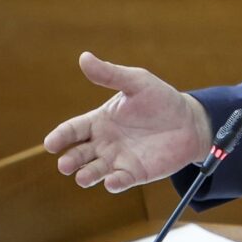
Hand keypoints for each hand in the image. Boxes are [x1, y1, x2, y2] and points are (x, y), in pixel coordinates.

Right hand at [43, 52, 211, 192]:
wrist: (189, 121)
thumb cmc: (160, 100)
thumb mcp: (136, 82)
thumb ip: (110, 74)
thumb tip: (84, 57)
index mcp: (99, 121)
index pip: (72, 130)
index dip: (60, 137)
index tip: (52, 144)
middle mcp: (103, 143)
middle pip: (78, 154)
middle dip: (70, 161)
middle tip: (65, 165)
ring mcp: (118, 159)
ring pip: (94, 171)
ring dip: (86, 176)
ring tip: (82, 177)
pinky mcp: (135, 173)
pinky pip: (120, 181)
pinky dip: (114, 183)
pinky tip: (112, 182)